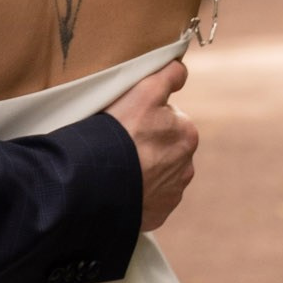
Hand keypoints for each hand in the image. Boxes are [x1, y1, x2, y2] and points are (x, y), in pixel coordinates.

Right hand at [107, 58, 198, 232]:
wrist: (95, 183)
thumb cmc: (118, 133)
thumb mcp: (143, 92)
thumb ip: (168, 76)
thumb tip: (181, 68)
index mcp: (187, 133)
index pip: (169, 117)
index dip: (146, 116)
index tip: (129, 121)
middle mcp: (186, 164)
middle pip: (164, 147)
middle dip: (147, 144)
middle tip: (119, 144)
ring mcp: (172, 192)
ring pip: (157, 174)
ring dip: (143, 170)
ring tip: (117, 167)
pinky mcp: (158, 213)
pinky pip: (149, 199)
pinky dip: (138, 194)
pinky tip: (120, 187)